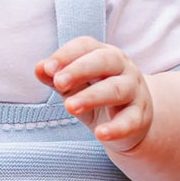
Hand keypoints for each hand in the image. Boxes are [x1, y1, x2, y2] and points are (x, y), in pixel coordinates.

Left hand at [35, 36, 152, 152]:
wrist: (130, 123)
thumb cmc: (96, 96)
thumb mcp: (73, 86)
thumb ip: (55, 77)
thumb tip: (39, 68)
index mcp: (104, 54)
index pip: (86, 46)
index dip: (67, 55)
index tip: (48, 68)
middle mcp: (123, 68)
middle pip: (104, 61)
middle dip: (79, 70)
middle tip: (58, 82)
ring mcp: (134, 92)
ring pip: (116, 89)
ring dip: (92, 97)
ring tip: (70, 107)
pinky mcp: (140, 117)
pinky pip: (130, 121)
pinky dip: (116, 128)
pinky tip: (100, 134)